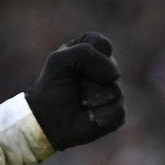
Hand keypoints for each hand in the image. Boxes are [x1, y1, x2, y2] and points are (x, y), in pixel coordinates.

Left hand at [24, 32, 124, 150]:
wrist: (46, 119)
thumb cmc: (52, 87)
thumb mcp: (58, 61)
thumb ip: (84, 53)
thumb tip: (114, 75)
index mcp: (92, 52)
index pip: (102, 44)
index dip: (88, 56)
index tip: (72, 66)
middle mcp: (106, 70)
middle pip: (111, 69)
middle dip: (87, 80)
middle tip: (74, 86)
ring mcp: (114, 91)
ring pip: (114, 92)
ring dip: (91, 98)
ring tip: (80, 102)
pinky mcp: (117, 112)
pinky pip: (118, 111)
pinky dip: (98, 115)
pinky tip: (89, 117)